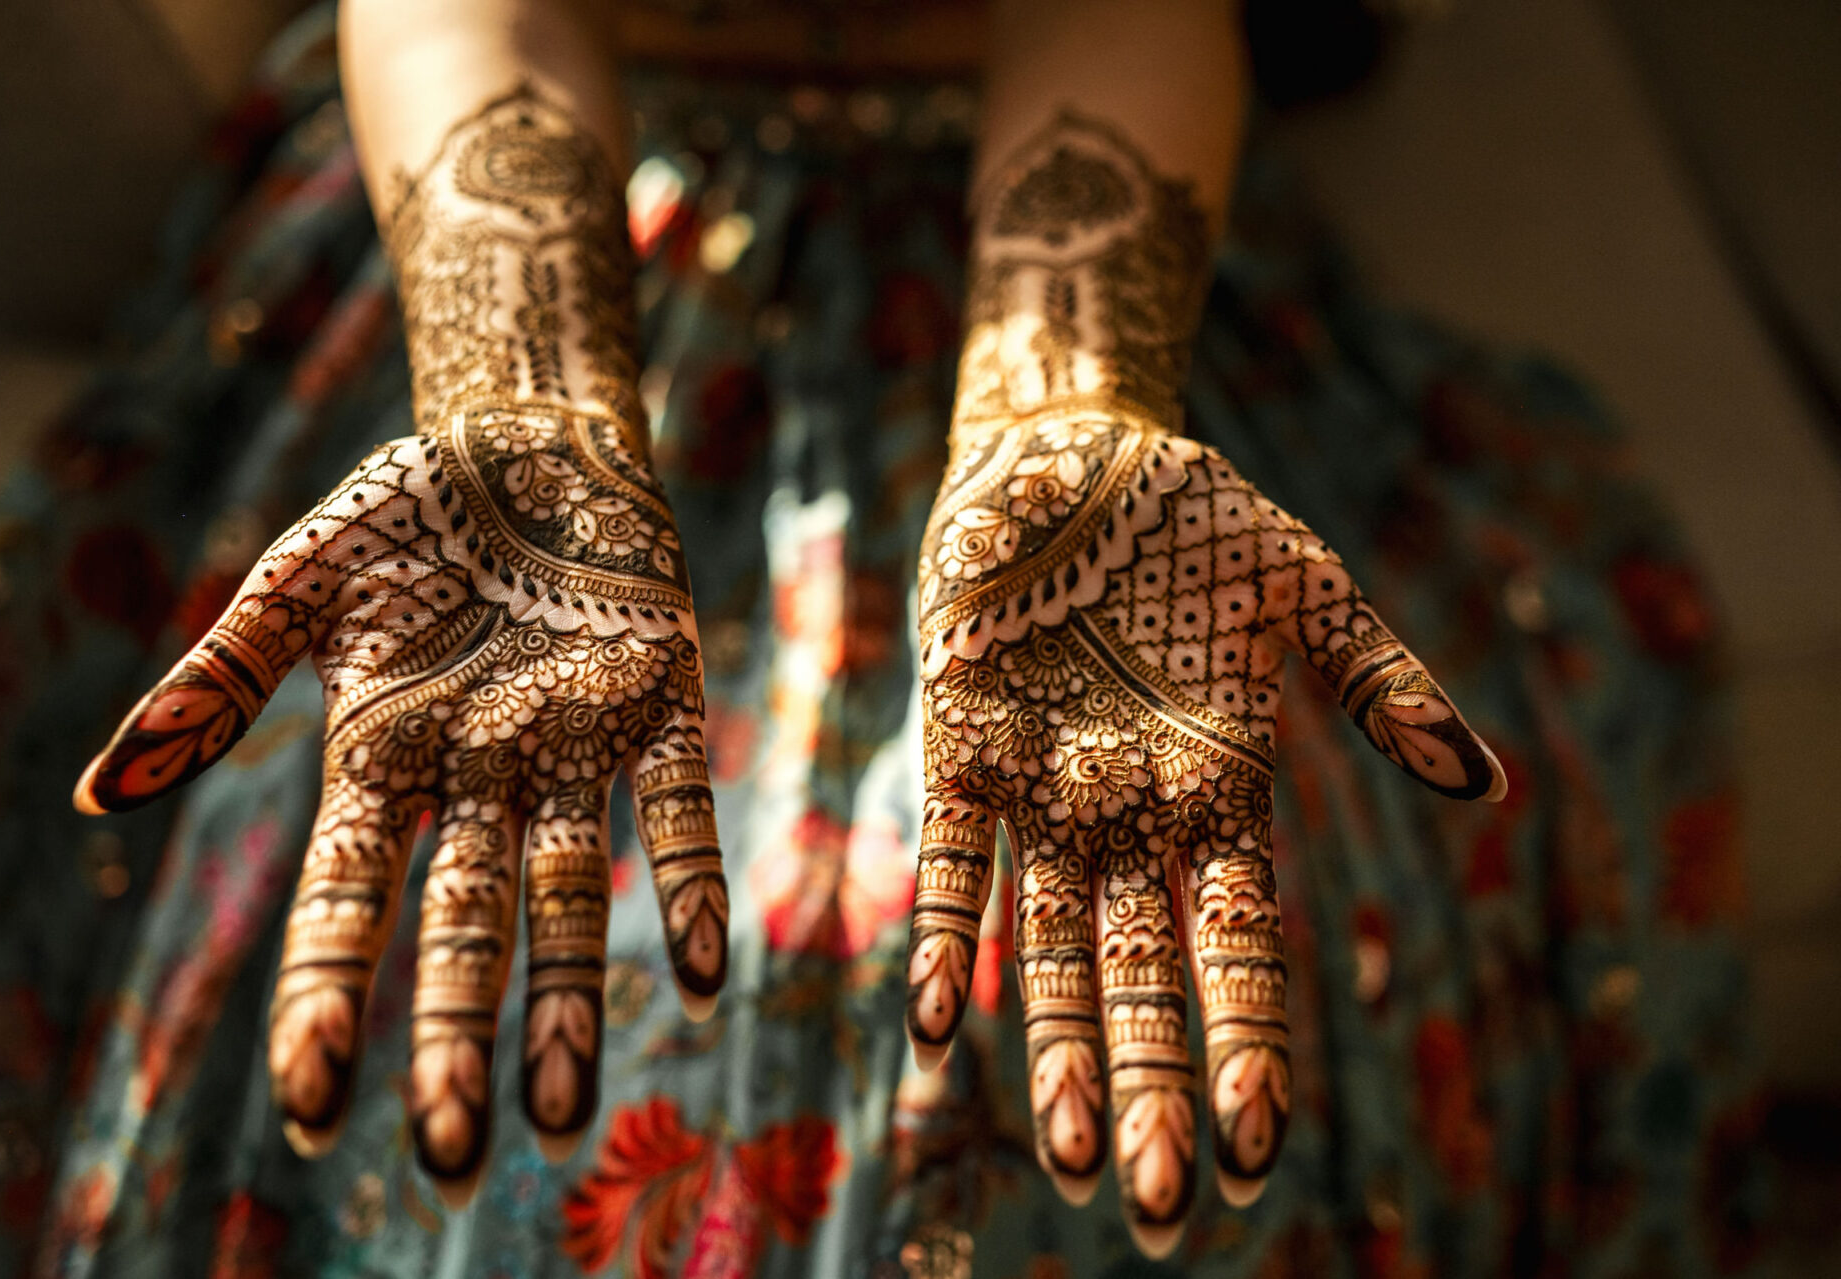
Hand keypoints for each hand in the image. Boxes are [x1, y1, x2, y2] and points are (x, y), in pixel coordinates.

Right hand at [75, 88, 728, 1202]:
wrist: (526, 438)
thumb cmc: (403, 513)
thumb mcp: (296, 586)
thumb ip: (215, 684)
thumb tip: (101, 795)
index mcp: (382, 757)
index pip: (348, 900)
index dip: (331, 997)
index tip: (313, 1102)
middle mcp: (479, 777)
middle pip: (460, 925)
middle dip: (454, 1037)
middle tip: (449, 1154)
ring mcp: (571, 745)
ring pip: (567, 893)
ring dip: (569, 1001)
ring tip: (563, 1117)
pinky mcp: (658, 702)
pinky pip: (678, 807)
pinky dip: (685, 885)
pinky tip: (696, 973)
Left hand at [906, 404, 1503, 1251]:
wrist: (1073, 452)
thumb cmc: (1195, 524)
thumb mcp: (1309, 597)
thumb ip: (1384, 686)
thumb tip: (1484, 785)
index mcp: (1220, 798)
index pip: (1240, 949)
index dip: (1248, 1044)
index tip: (1257, 1147)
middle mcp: (1129, 821)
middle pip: (1143, 978)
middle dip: (1152, 1087)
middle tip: (1157, 1207)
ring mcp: (1043, 795)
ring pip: (1047, 949)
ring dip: (1058, 1050)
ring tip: (1071, 1158)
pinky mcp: (962, 752)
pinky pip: (954, 863)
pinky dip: (946, 939)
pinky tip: (936, 1025)